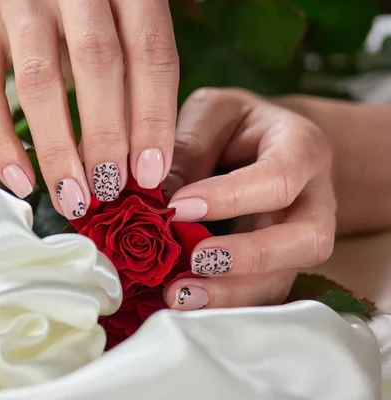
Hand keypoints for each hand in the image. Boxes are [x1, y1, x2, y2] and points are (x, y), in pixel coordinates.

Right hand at [0, 0, 178, 218]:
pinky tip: (22, 181)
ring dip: (57, 149)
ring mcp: (17, 0)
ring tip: (71, 196)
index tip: (150, 174)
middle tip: (109, 190)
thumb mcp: (119, 26)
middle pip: (96, 64)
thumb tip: (136, 162)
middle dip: (106, 138)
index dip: (154, 118)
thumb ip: (131, 76)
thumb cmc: (86, 11)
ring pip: (39, 80)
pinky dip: (0, 142)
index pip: (150, 52)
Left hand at [161, 88, 335, 309]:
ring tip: (179, 295)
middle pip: (306, 241)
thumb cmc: (238, 125)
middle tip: (194, 261)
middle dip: (248, 257)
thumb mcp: (214, 113)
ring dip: (232, 292)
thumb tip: (160, 194)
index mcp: (301, 148)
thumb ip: (191, 145)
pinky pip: (262, 294)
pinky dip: (224, 303)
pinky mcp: (279, 264)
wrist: (268, 145)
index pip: (278, 179)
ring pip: (285, 277)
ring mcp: (300, 238)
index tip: (178, 207)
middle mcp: (314, 199)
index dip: (230, 197)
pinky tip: (186, 302)